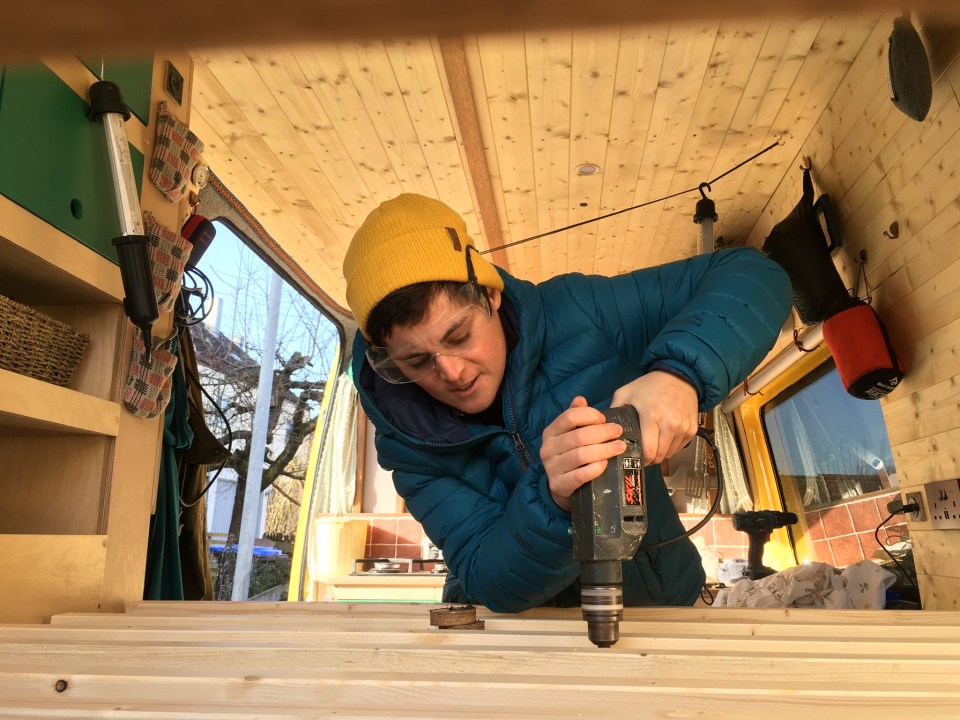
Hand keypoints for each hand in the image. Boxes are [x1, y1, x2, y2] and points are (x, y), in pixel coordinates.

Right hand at [540, 396, 626, 511]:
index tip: (605, 419)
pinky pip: (580, 475)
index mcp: (550, 432)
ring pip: (581, 455)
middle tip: (618, 432)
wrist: (560, 487)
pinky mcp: (559, 485)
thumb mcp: (569, 434)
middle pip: (578, 436)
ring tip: (620, 447)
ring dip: (604, 450)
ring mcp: (552, 468)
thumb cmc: (569, 455)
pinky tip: (606, 464)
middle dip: (602, 432)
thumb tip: (580, 399)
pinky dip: (595, 468)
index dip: (590, 415)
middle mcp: (547, 449)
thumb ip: (575, 416)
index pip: (569, 417)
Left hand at [611, 370, 699, 465]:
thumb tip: (606, 428)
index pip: (649, 450)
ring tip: (653, 447)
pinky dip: (672, 448)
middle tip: (643, 456)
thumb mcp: (626, 392)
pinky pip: (680, 447)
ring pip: (670, 453)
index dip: (641, 459)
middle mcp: (670, 424)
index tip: (636, 458)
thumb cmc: (649, 385)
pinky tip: (664, 440)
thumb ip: (614, 410)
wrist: (678, 376)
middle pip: (660, 455)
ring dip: (661, 454)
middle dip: (650, 459)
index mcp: (652, 416)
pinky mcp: (692, 429)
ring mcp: (683, 427)